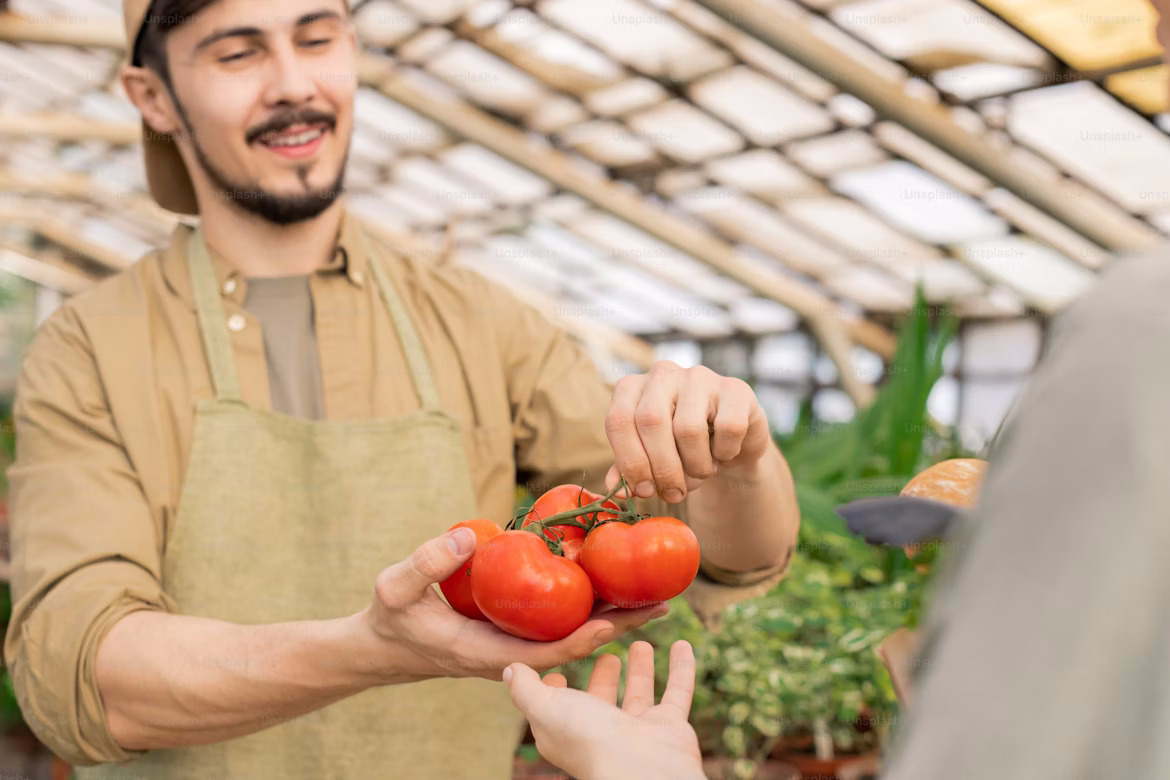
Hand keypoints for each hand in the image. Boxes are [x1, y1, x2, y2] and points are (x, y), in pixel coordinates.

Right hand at [360, 528, 666, 681]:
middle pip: (575, 644)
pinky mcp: (514, 633)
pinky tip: (609, 583)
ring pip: (571, 634)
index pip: (550, 653)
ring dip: (610, 615)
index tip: (621, 619)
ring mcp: (515, 645)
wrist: (382, 644)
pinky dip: (586, 606)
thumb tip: (470, 535)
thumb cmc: (389, 617)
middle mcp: (511, 654)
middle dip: (619, 626)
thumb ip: (426, 562)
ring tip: (652, 592)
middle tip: (663, 602)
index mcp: (489, 654)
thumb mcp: (396, 586)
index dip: (588, 637)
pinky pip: (557, 622)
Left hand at [504, 640, 704, 779]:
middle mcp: (604, 732)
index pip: (559, 706)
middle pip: (602, 699)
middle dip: (603, 675)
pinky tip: (684, 644)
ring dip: (641, 670)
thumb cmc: (589, 739)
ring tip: (641, 643)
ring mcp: (639, 730)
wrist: (641, 768)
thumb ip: (525, 688)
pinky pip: (678, 691)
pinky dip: (682, 669)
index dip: (556, 687)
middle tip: (606, 650)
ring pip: (640, 694)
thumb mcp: (545, 707)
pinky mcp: (670, 726)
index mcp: (569, 731)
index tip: (556, 664)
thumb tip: (511, 669)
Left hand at [605, 361, 770, 503]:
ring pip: (689, 429)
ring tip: (701, 472)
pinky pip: (728, 427)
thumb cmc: (681, 449)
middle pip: (651, 422)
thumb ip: (630, 471)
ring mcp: (699, 376)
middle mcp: (663, 374)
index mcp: (632, 388)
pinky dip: (725, 452)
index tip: (644, 491)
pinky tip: (723, 454)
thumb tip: (619, 492)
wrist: (731, 443)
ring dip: (696, 465)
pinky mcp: (735, 388)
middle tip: (673, 494)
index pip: (619, 420)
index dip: (630, 461)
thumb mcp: (650, 459)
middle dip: (662, 468)